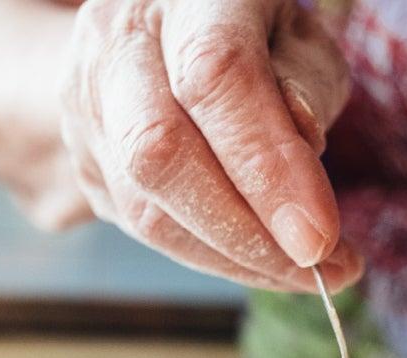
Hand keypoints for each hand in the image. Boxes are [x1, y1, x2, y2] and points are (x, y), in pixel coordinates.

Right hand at [59, 0, 359, 290]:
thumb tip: (301, 150)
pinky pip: (147, 228)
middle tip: (321, 270)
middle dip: (247, 232)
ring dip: (237, 259)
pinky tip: (266, 261)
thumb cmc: (251, 33)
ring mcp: (87, 102)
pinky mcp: (84, 160)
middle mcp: (117, 40)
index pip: (215, 77)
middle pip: (159, 151)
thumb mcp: (299, 35)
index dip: (267, 165)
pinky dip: (215, 258)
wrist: (157, 33)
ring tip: (311, 275)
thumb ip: (306, 84)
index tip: (320, 236)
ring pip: (147, 207)